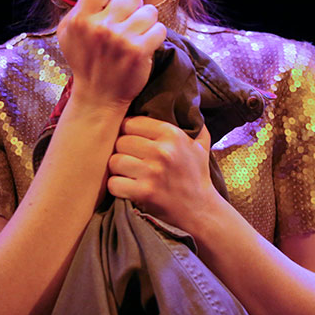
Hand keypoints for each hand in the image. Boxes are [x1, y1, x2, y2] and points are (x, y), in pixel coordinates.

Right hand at [56, 0, 167, 110]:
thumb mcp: (68, 32)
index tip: (113, 2)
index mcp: (80, 19)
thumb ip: (81, 6)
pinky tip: (145, 44)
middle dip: (133, 6)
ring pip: (150, 10)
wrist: (98, 96)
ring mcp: (121, 39)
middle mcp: (100, 27)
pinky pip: (159, 28)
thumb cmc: (85, 60)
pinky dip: (155, 36)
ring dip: (146, 21)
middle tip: (128, 21)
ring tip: (137, 33)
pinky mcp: (139, 51)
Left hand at [107, 116, 220, 232]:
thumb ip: (193, 124)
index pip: (132, 122)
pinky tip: (126, 187)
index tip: (133, 141)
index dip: (129, 132)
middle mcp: (162, 151)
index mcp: (172, 134)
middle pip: (120, 141)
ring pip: (114, 161)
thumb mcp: (200, 145)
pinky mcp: (143, 193)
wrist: (200, 210)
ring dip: (117, 169)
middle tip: (129, 158)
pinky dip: (116, 187)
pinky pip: (113, 183)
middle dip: (122, 150)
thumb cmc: (197, 176)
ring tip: (127, 173)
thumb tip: (186, 103)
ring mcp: (152, 172)